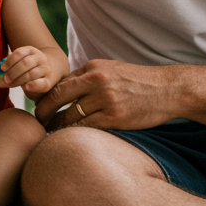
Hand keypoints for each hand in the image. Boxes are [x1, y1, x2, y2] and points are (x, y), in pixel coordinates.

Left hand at [0, 45, 52, 97]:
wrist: (49, 70)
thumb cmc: (28, 68)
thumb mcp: (19, 63)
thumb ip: (8, 69)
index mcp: (30, 50)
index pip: (20, 53)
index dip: (10, 61)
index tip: (2, 69)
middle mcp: (40, 58)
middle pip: (25, 63)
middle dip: (13, 72)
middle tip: (5, 79)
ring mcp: (45, 69)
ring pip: (31, 74)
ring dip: (18, 80)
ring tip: (10, 84)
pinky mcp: (48, 81)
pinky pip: (40, 84)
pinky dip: (32, 85)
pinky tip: (25, 87)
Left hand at [33, 59, 179, 130]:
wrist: (168, 89)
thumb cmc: (138, 81)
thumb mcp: (110, 70)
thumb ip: (88, 77)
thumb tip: (64, 89)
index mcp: (93, 67)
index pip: (60, 83)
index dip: (46, 96)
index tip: (39, 106)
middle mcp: (96, 80)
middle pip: (58, 96)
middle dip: (43, 110)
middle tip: (37, 121)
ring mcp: (105, 99)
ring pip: (70, 115)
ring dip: (57, 125)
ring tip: (50, 133)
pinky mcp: (116, 117)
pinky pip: (87, 127)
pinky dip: (74, 133)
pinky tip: (69, 138)